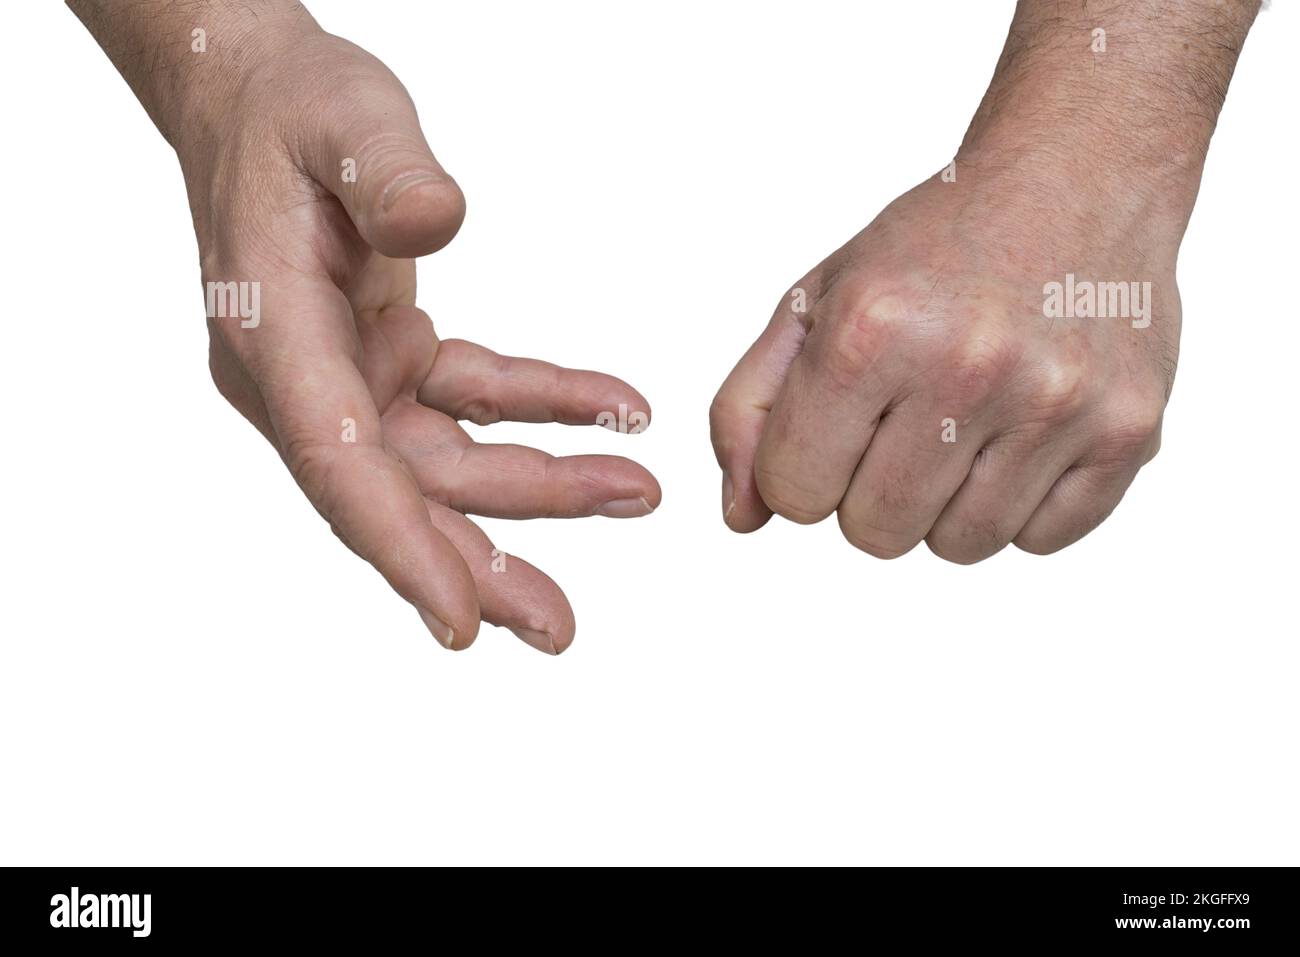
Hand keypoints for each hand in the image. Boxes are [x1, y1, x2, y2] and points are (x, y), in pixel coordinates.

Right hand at [188, 23, 657, 650]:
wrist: (262, 101)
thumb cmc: (291, 108)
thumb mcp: (342, 117)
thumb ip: (386, 171)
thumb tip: (438, 219)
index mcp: (274, 337)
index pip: (336, 464)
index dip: (399, 547)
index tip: (460, 622)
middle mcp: (304, 379)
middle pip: (397, 495)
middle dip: (481, 562)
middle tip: (561, 626)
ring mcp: (347, 377)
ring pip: (446, 463)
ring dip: (542, 486)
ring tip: (635, 489)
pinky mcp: (389, 360)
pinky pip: (476, 400)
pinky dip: (545, 407)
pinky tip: (613, 405)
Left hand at [711, 171, 1175, 562]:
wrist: (1074, 178)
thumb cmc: (930, 249)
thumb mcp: (814, 303)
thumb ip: (749, 411)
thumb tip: (741, 518)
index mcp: (871, 331)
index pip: (795, 494)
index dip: (803, 470)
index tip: (836, 426)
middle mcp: (968, 367)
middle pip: (875, 533)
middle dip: (868, 493)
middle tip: (901, 423)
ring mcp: (1058, 403)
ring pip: (959, 547)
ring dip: (945, 505)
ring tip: (963, 425)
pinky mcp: (1129, 429)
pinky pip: (1042, 540)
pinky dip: (1020, 508)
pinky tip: (1020, 435)